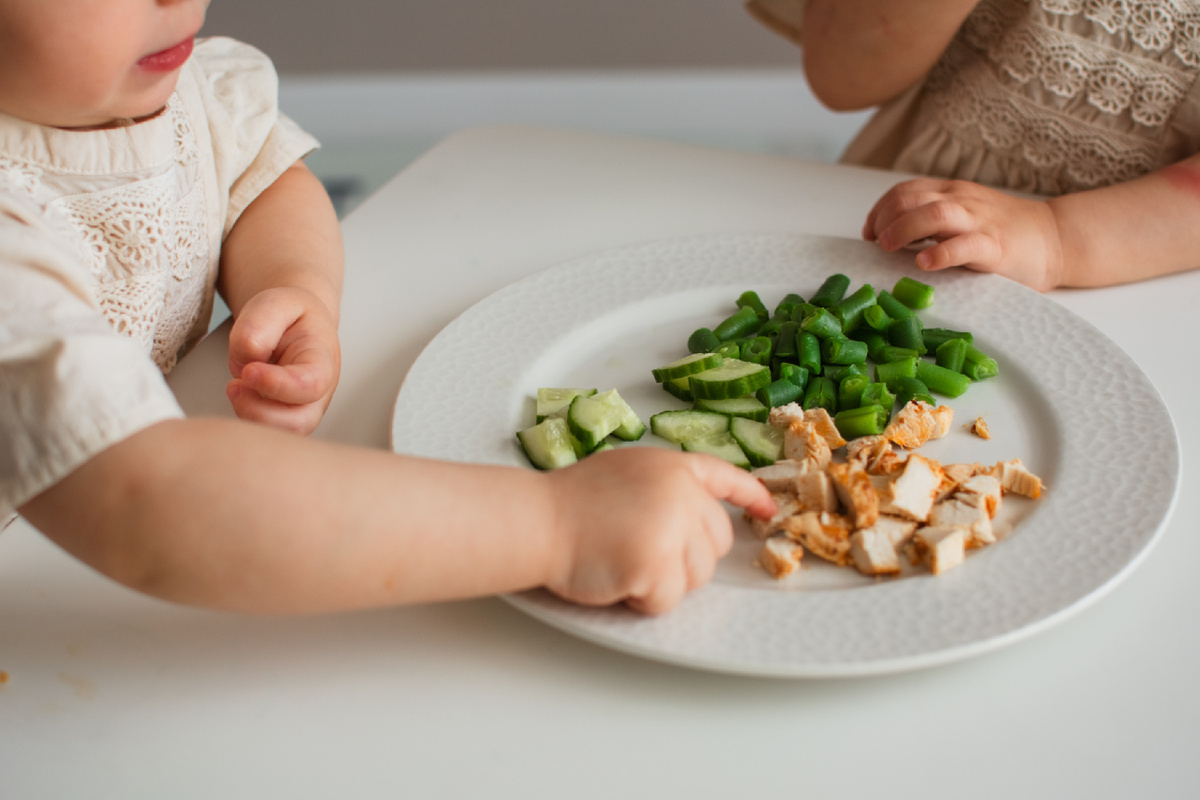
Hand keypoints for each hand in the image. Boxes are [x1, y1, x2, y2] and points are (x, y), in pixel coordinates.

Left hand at [226, 287, 340, 434]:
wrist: (293, 325)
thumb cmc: (290, 317)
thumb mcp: (276, 302)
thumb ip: (260, 324)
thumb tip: (249, 358)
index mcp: (322, 360)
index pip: (311, 384)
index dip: (279, 384)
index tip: (249, 371)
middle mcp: (318, 393)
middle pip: (300, 423)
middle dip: (261, 413)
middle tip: (235, 385)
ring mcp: (301, 410)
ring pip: (280, 434)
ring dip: (250, 417)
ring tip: (235, 386)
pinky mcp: (281, 419)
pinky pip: (264, 432)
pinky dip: (245, 418)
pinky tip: (240, 394)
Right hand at [543, 447, 775, 614]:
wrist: (537, 521)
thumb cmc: (569, 502)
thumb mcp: (626, 472)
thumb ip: (665, 488)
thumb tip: (691, 518)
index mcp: (673, 467)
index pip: (726, 477)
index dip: (751, 496)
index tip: (768, 510)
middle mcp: (682, 493)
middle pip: (717, 543)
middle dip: (685, 557)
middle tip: (640, 551)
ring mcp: (672, 527)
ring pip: (698, 576)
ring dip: (663, 581)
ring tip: (622, 560)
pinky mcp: (657, 563)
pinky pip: (668, 599)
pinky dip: (642, 600)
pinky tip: (615, 577)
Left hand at [863, 178, 1064, 291]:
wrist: (1055, 238)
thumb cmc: (1004, 233)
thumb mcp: (963, 217)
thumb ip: (931, 221)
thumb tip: (891, 238)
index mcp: (950, 192)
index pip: (904, 191)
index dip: (879, 210)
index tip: (868, 232)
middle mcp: (961, 200)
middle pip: (911, 198)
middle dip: (884, 218)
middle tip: (875, 242)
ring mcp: (978, 221)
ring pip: (934, 213)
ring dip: (903, 229)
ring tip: (887, 247)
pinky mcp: (995, 245)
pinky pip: (964, 245)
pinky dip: (940, 252)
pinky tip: (924, 262)